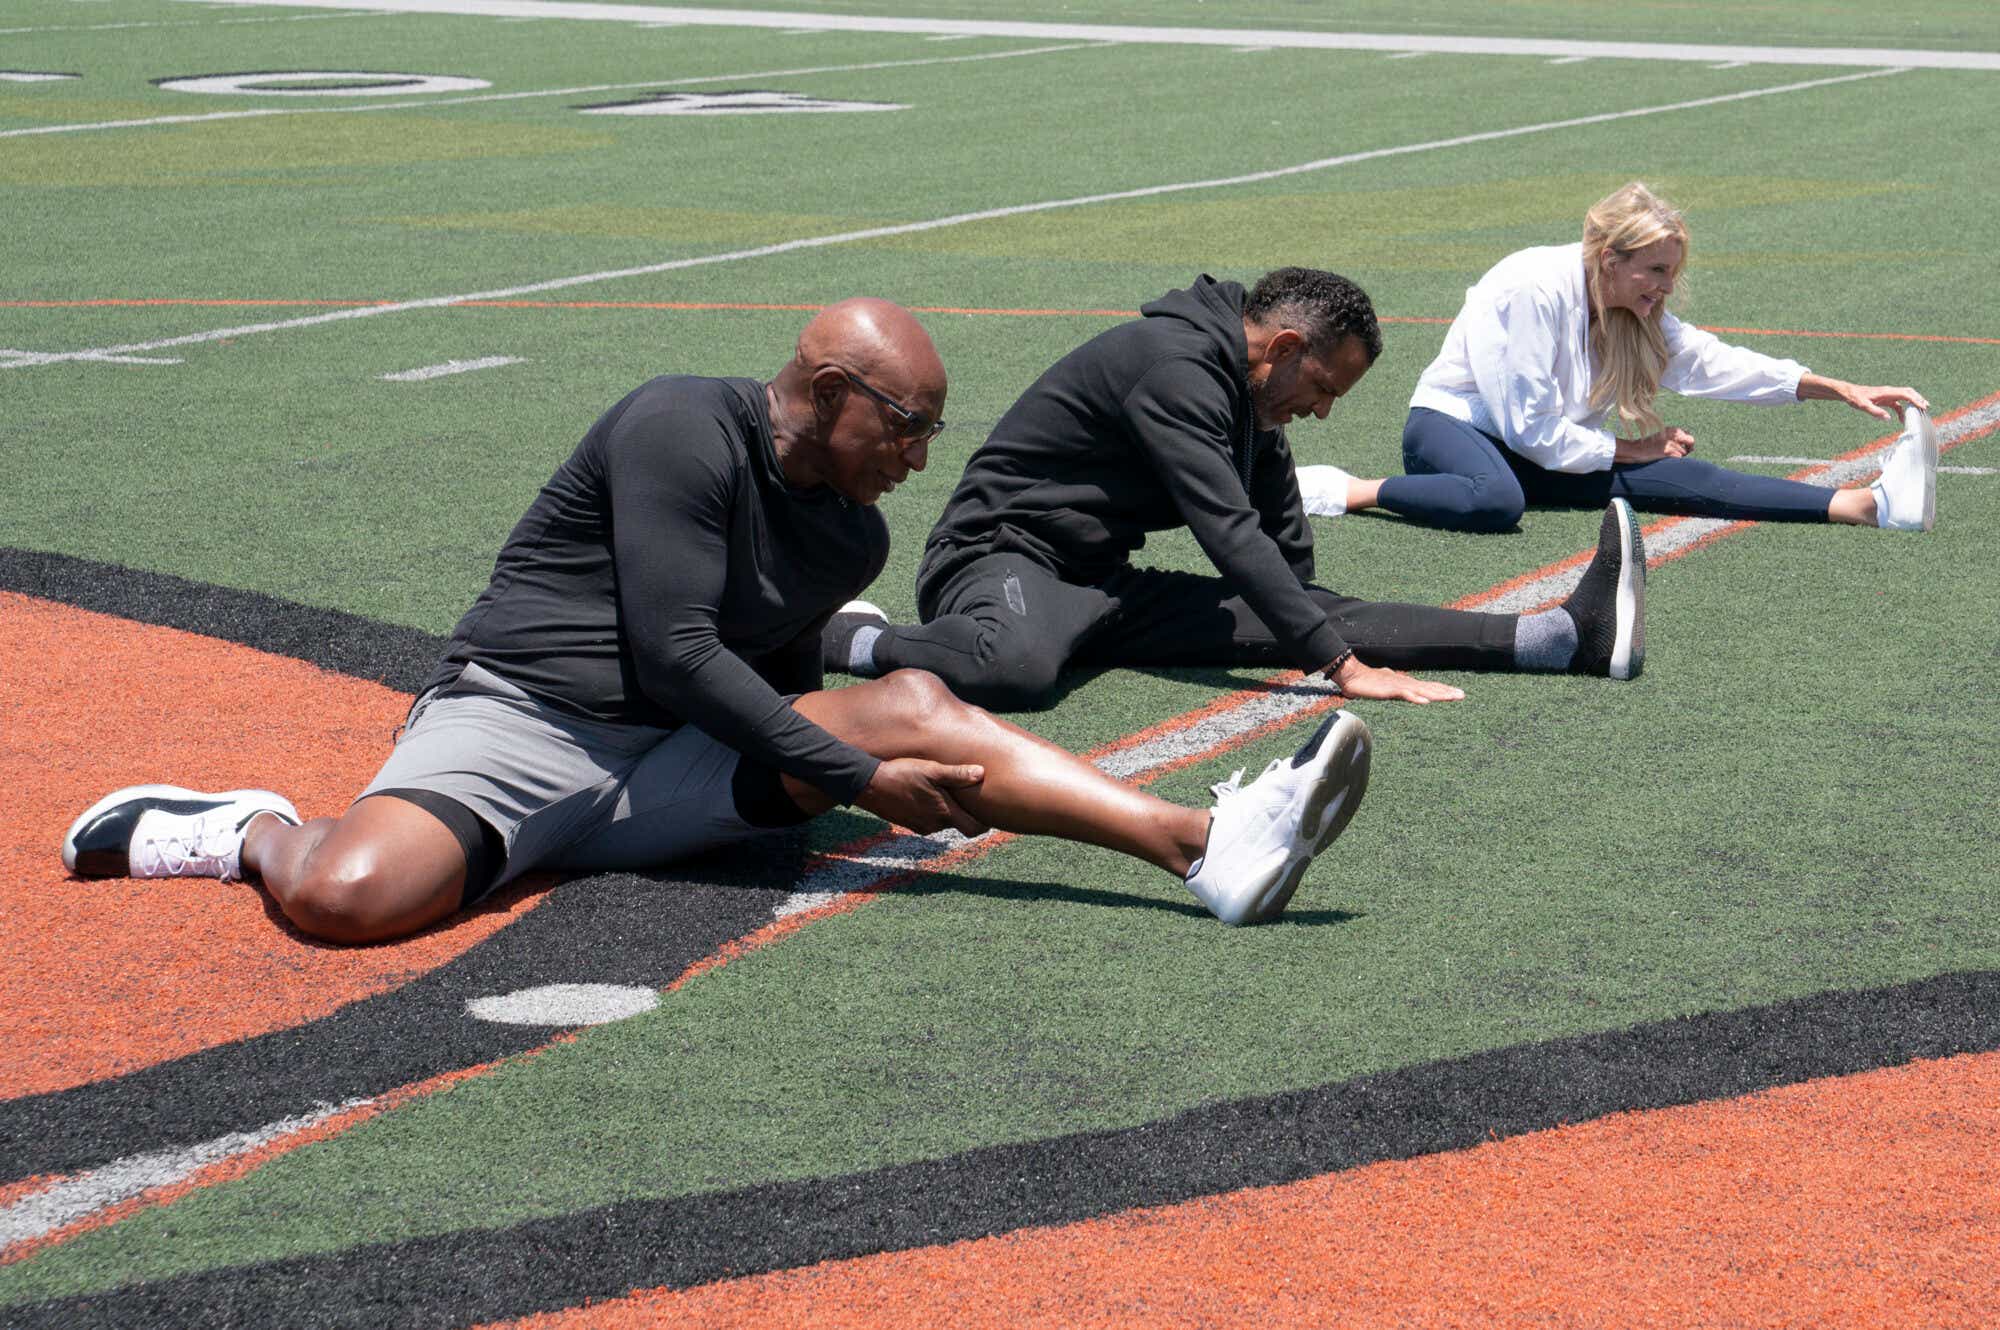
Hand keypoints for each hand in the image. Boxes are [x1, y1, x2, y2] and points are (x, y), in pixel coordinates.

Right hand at [855, 757, 989, 836]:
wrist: (870, 785)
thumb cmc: (902, 774)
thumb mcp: (931, 770)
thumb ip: (957, 774)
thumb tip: (981, 773)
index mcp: (944, 813)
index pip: (974, 829)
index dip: (984, 823)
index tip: (988, 810)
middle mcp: (935, 825)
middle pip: (960, 825)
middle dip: (965, 813)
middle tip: (968, 794)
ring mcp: (922, 827)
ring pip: (944, 822)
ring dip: (947, 810)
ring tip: (945, 790)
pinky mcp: (910, 825)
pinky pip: (930, 821)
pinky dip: (933, 811)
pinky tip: (927, 794)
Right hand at [1330, 656, 1464, 704]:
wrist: (1352, 674)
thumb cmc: (1367, 681)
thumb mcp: (1387, 687)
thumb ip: (1398, 690)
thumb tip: (1404, 691)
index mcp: (1406, 683)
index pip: (1428, 687)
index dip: (1442, 689)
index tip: (1457, 693)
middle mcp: (1405, 683)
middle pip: (1429, 688)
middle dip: (1446, 692)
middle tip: (1462, 695)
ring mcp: (1398, 685)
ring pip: (1422, 690)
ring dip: (1437, 694)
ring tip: (1451, 697)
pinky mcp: (1388, 689)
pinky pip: (1404, 694)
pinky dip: (1415, 697)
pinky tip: (1425, 701)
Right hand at [1614, 427, 1693, 462]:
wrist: (1635, 449)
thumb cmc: (1648, 446)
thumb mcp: (1663, 438)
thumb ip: (1676, 440)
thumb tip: (1692, 448)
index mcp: (1672, 429)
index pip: (1688, 435)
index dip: (1687, 443)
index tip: (1682, 447)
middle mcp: (1673, 433)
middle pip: (1691, 441)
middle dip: (1689, 448)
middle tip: (1683, 453)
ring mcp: (1671, 442)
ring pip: (1684, 452)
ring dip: (1678, 456)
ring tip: (1667, 456)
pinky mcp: (1667, 450)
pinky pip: (1679, 458)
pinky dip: (1674, 460)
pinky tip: (1664, 458)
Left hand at [1836, 382, 1928, 419]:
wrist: (1849, 393)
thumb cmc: (1855, 398)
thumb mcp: (1863, 406)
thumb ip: (1875, 412)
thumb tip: (1888, 418)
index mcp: (1887, 392)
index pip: (1905, 394)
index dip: (1915, 400)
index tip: (1923, 406)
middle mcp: (1890, 392)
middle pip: (1909, 393)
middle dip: (1918, 399)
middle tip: (1926, 408)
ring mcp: (1888, 395)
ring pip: (1905, 397)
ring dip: (1912, 404)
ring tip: (1920, 413)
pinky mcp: (1885, 399)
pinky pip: (1898, 404)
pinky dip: (1902, 411)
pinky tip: (1902, 420)